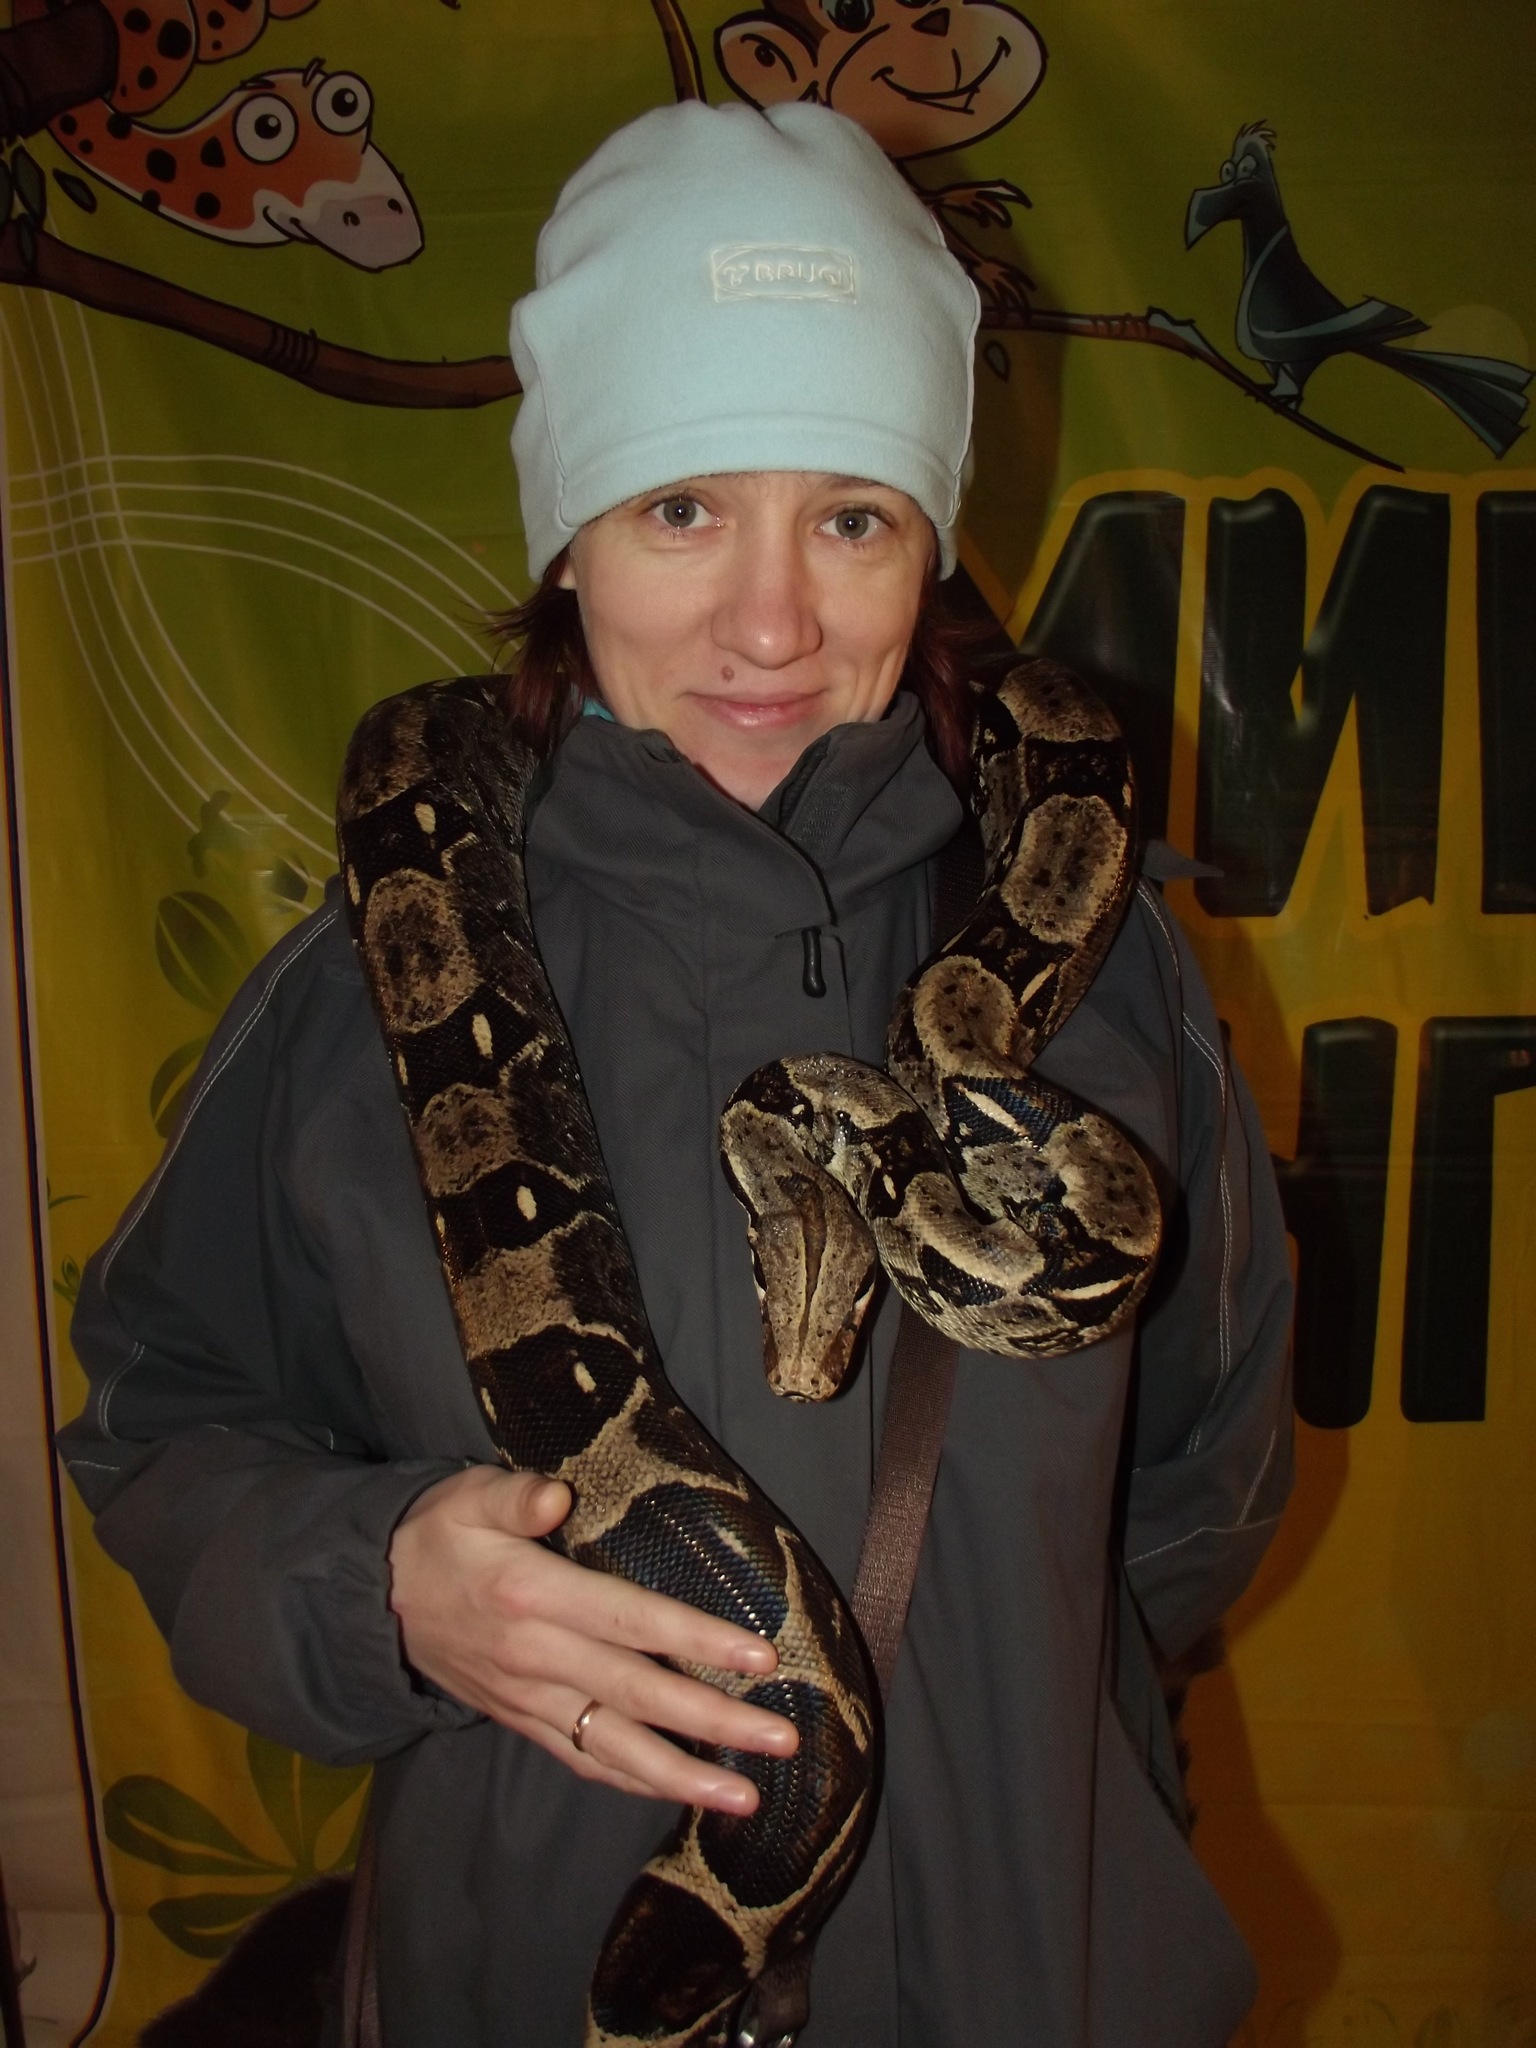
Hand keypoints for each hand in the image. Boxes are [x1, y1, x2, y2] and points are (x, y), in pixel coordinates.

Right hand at [387, 1465, 795, 1812]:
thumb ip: (513, 1496)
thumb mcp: (465, 1497)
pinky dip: (632, 1781)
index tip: (759, 1658)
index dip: (697, 1641)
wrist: (370, 1600)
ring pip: (614, 1748)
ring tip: (746, 1798)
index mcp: (533, 1596)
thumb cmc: (436, 1535)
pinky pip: (582, 1760)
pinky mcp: (521, 1721)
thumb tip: (556, 1497)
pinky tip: (678, 1794)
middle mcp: (537, 1658)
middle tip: (782, 1740)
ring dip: (682, 1778)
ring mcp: (529, 1699)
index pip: (632, 1622)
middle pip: (639, 1697)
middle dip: (713, 1723)